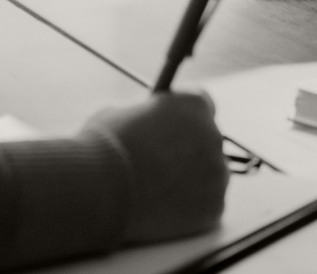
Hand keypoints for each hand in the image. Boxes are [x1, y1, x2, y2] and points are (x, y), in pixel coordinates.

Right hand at [84, 92, 227, 243]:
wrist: (99, 189)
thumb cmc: (104, 148)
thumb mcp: (120, 114)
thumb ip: (143, 117)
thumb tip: (141, 124)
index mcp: (193, 104)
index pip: (203, 107)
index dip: (186, 121)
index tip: (174, 133)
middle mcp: (213, 134)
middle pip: (207, 143)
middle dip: (188, 154)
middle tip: (164, 170)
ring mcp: (217, 171)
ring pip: (211, 176)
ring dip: (193, 183)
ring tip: (160, 196)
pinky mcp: (214, 206)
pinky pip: (209, 207)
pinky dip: (192, 211)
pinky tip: (167, 213)